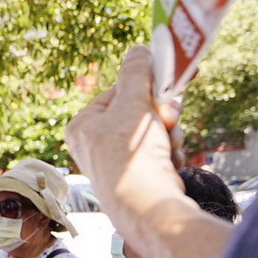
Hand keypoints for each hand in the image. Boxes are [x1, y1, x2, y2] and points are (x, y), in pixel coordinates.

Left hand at [65, 46, 185, 237]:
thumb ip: (136, 74)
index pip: (120, 92)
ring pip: (155, 132)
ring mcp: (115, 163)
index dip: (148, 88)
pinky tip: (169, 165)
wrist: (147, 206)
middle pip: (140, 112)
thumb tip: (137, 51)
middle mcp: (94, 144)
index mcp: (82, 125)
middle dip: (162, 116)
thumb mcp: (134, 103)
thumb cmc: (131, 154)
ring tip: (167, 148)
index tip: (175, 81)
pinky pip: (160, 153)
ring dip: (170, 136)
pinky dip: (170, 155)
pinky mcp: (137, 178)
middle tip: (170, 120)